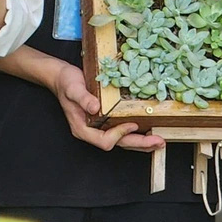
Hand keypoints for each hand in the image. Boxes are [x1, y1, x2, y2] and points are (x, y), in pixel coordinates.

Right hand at [48, 58, 162, 152]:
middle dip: (139, 144)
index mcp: (83, 128)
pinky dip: (137, 134)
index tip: (132, 124)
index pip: (104, 140)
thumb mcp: (73, 88)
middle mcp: (92, 131)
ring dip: (142, 142)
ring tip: (159, 141)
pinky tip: (149, 131)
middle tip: (158, 142)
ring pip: (123, 141)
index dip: (119, 134)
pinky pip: (123, 132)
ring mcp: (99, 127)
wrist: (62, 76)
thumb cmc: (65, 82)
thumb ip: (83, 99)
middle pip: (118, 144)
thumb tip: (95, 108)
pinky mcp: (106, 121)